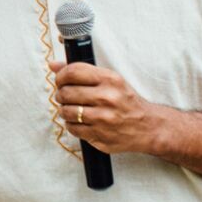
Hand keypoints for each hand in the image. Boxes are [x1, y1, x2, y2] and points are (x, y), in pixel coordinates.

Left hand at [54, 61, 168, 156]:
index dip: (61, 76)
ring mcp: (103, 119)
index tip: (61, 80)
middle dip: (61, 94)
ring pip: (67, 112)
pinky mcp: (100, 136)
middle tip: (64, 96)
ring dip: (64, 110)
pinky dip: (72, 124)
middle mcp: (107, 98)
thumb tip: (53, 65)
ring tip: (71, 109)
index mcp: (110, 80)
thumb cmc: (126, 101)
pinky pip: (73, 128)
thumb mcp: (111, 80)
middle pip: (66, 92)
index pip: (73, 72)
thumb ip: (82, 71)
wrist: (148, 127)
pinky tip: (79, 121)